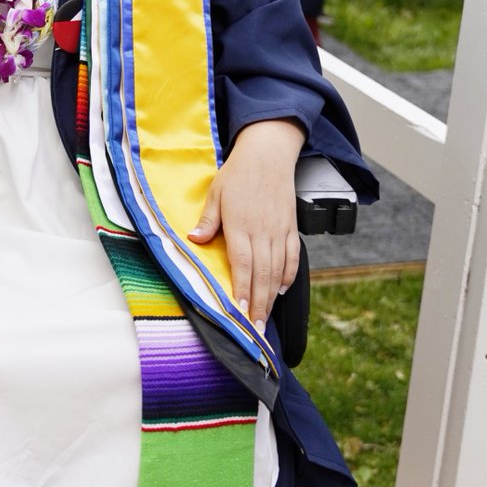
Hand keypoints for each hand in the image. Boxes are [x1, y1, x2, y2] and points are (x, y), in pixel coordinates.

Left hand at [187, 118, 304, 336]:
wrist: (268, 155)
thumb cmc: (237, 174)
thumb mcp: (215, 194)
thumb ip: (208, 220)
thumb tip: (194, 239)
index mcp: (240, 226)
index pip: (242, 266)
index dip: (242, 293)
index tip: (241, 315)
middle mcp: (262, 232)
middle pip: (262, 276)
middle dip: (259, 306)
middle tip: (256, 331)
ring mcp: (279, 231)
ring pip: (277, 271)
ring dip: (271, 297)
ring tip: (266, 318)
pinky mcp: (290, 228)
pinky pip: (292, 257)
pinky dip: (288, 276)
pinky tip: (280, 289)